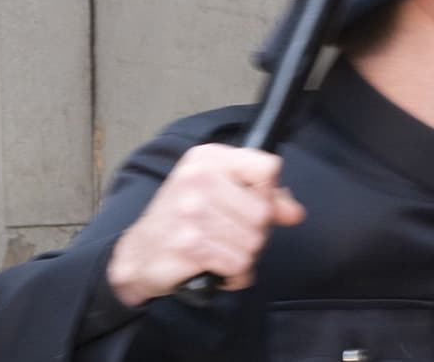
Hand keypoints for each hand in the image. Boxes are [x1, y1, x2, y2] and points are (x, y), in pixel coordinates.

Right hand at [106, 143, 305, 306]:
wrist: (138, 252)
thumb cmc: (181, 219)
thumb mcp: (218, 192)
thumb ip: (263, 196)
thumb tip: (294, 212)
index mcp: (208, 159)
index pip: (267, 168)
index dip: (268, 193)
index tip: (251, 202)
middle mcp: (199, 179)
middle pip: (264, 212)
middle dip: (255, 232)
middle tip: (228, 233)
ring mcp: (192, 212)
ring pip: (254, 242)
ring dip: (243, 256)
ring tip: (219, 249)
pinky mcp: (190, 244)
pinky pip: (239, 265)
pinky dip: (233, 274)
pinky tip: (216, 266)